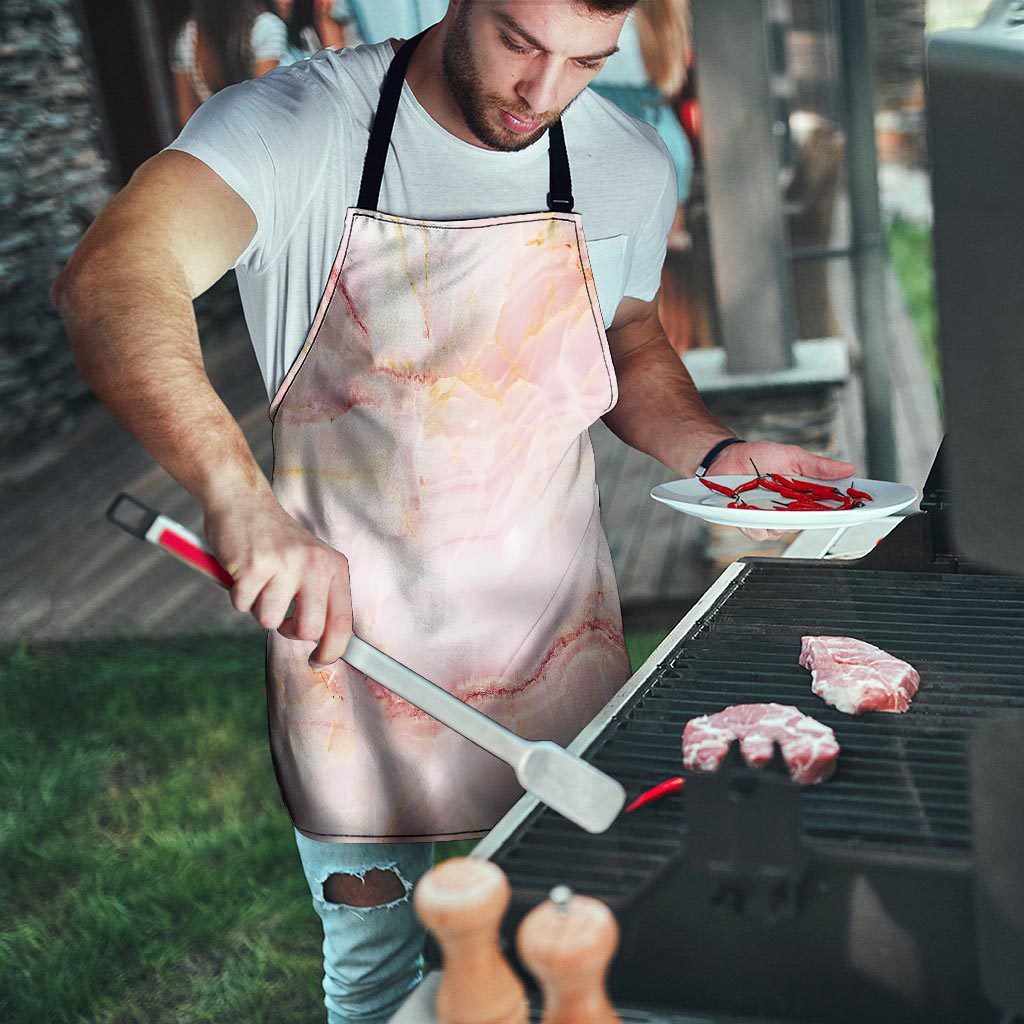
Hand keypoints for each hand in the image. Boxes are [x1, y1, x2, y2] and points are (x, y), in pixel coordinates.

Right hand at [203, 491, 352, 665]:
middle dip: (289, 630)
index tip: (319, 660)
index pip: (343, 622)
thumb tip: (327, 644)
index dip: (332, 650)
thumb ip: (321, 597)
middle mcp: (315, 564)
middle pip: (308, 630)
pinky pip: (242, 605)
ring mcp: (285, 564)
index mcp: (334, 566)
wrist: (243, 501)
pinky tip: (243, 571)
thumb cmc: (275, 541)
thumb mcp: (311, 562)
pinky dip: (238, 595)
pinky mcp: (254, 566)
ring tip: (259, 580)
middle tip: (280, 613)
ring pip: (269, 620)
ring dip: (258, 607)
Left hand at [707, 440, 856, 542]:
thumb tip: (848, 468)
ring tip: (770, 499)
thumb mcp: (793, 456)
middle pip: (809, 523)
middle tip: (804, 502)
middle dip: (810, 515)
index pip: (829, 508)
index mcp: (804, 495)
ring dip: (780, 518)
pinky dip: (757, 522)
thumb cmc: (759, 456)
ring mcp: (771, 518)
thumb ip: (819, 466)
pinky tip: (752, 508)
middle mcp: (790, 510)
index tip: (857, 509)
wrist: (727, 458)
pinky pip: (760, 532)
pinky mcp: (751, 523)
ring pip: (784, 531)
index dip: (843, 511)